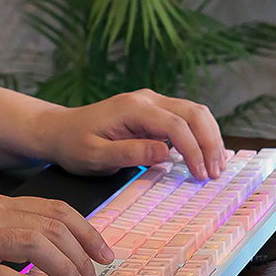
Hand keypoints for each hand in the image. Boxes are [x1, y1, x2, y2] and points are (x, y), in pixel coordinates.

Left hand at [0, 85, 225, 180]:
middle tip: (216, 173)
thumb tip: (165, 152)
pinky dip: (198, 134)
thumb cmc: (73, 145)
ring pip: (193, 112)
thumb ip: (129, 153)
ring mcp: (150, 102)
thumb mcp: (95, 156)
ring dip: (209, 137)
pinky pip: (183, 118)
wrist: (59, 131)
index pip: (176, 126)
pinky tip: (202, 153)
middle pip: (194, 112)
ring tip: (215, 165)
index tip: (201, 176)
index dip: (193, 151)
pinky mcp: (151, 110)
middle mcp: (146, 99)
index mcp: (133, 108)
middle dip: (210, 142)